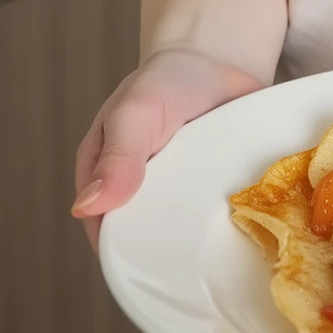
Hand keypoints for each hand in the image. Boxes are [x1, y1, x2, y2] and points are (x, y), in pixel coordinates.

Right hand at [72, 48, 263, 251]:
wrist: (219, 57)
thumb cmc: (167, 80)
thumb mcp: (136, 113)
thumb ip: (117, 157)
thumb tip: (87, 207)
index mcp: (104, 178)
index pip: (106, 234)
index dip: (122, 256)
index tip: (150, 275)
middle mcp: (139, 191)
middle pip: (146, 240)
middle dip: (166, 254)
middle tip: (193, 267)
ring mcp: (178, 192)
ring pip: (183, 231)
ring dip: (200, 240)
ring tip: (222, 253)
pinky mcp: (210, 187)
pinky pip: (215, 213)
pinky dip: (227, 220)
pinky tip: (245, 231)